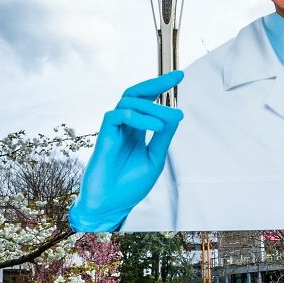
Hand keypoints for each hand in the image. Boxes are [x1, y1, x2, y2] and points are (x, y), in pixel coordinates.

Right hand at [68, 71, 183, 230]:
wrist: (111, 207)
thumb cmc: (129, 186)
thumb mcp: (155, 158)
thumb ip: (163, 137)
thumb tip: (176, 114)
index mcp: (136, 130)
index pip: (147, 101)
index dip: (161, 87)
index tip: (180, 76)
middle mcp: (124, 126)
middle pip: (136, 94)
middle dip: (156, 83)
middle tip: (176, 77)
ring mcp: (113, 130)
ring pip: (128, 102)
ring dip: (152, 107)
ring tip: (169, 118)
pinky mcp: (104, 137)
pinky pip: (118, 116)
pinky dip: (138, 117)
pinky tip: (155, 126)